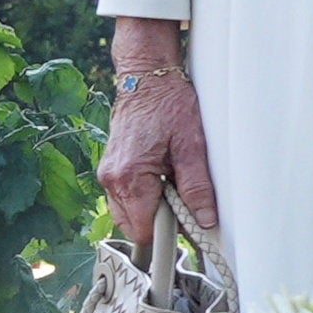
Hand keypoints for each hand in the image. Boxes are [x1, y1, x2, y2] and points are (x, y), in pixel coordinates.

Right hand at [101, 21, 219, 245]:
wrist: (146, 78)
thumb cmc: (169, 105)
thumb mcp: (192, 145)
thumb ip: (197, 186)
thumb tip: (205, 219)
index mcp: (129, 177)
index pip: (144, 229)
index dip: (168, 235)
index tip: (190, 231)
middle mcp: (111, 180)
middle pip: (135, 225)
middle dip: (162, 223)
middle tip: (188, 205)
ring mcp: (108, 175)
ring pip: (130, 212)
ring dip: (155, 209)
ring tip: (177, 187)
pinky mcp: (112, 169)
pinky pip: (128, 197)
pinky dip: (147, 197)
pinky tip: (165, 180)